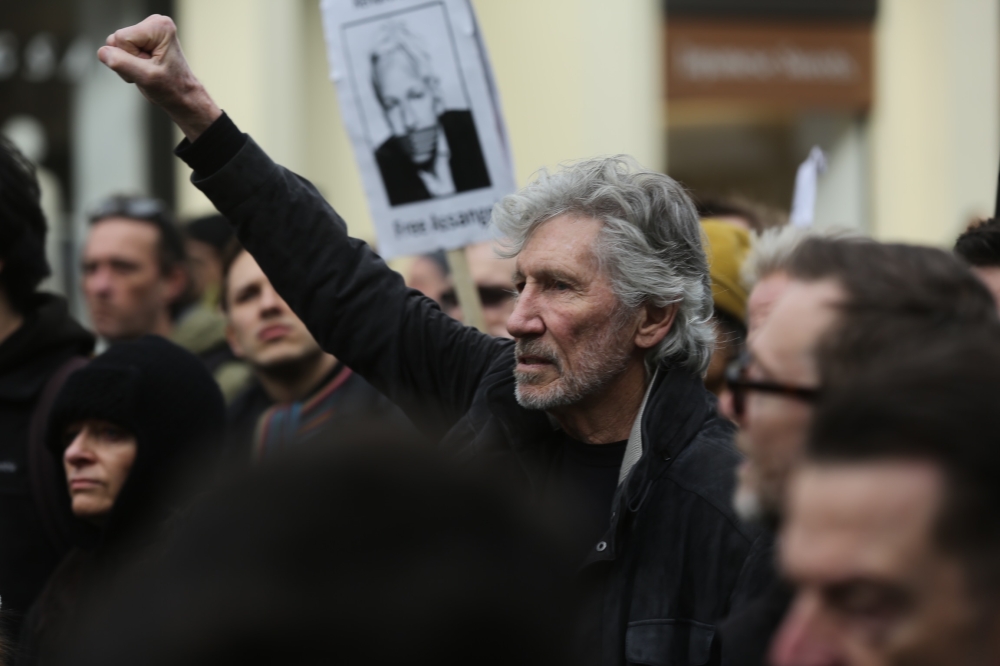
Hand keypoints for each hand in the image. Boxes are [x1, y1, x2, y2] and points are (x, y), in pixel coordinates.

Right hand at [97, 15, 221, 140]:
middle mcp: (154, 23)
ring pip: (116, 46)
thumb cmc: (172, 88)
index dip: (130, 57)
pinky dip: (129, 63)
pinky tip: (145, 68)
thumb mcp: (146, 78)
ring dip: (128, 63)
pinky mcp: (142, 39)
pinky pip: (119, 49)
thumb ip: (122, 63)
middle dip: (128, 60)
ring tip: (147, 70)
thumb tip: (103, 52)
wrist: (182, 96)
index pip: (121, 38)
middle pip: (117, 40)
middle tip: (148, 70)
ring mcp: (147, 31)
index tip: (149, 67)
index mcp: (159, 27)